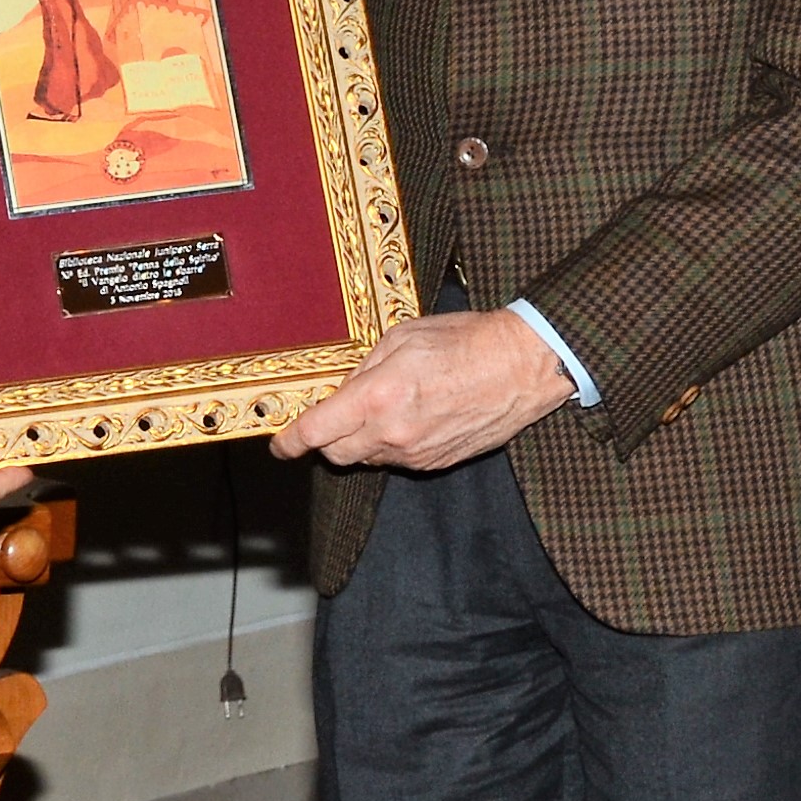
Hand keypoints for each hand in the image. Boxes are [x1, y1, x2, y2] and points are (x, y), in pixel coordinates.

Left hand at [271, 307, 573, 471]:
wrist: (520, 367)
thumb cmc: (464, 342)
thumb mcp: (402, 338)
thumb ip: (364, 367)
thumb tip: (343, 389)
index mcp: (377, 398)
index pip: (317, 432)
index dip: (290, 442)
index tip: (280, 446)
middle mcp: (392, 433)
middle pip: (337, 455)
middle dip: (327, 440)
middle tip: (333, 417)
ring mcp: (416, 454)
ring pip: (369, 459)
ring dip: (363, 440)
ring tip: (386, 406)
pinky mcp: (437, 463)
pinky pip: (399, 460)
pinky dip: (393, 444)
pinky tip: (412, 416)